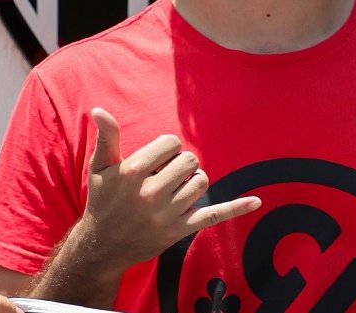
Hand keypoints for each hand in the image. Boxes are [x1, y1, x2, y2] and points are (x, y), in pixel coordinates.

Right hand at [74, 107, 260, 270]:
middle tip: (166, 174)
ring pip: (201, 182)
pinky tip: (257, 201)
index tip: (157, 159)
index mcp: (132, 171)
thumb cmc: (101, 201)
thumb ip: (106, 137)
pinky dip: (236, 208)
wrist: (102, 246)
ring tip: (175, 187)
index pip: (170, 143)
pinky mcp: (179, 230)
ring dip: (193, 181)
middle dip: (180, 163)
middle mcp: (150, 192)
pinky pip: (213, 215)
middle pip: (189, 161)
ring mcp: (167, 213)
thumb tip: (99, 110)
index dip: (167, 148)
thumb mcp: (99, 168)